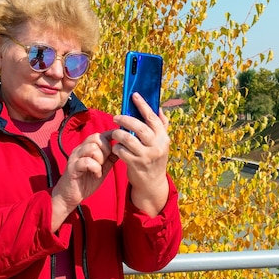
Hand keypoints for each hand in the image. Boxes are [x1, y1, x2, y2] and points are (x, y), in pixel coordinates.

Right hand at [51, 132, 116, 230]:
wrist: (69, 196)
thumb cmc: (85, 182)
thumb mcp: (101, 169)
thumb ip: (109, 159)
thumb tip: (121, 150)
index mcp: (86, 148)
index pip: (99, 135)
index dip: (110, 136)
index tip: (118, 142)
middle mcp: (80, 150)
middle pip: (96, 138)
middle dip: (106, 149)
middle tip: (105, 162)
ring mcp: (75, 158)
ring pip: (92, 148)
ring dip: (100, 159)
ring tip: (100, 169)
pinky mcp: (73, 167)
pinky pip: (87, 161)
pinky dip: (95, 168)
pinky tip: (96, 175)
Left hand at [112, 92, 170, 216]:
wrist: (152, 183)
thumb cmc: (154, 158)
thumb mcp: (161, 143)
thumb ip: (161, 126)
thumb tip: (159, 109)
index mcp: (163, 138)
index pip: (153, 118)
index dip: (143, 105)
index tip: (134, 95)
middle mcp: (157, 146)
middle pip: (139, 128)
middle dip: (125, 120)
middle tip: (116, 117)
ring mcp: (146, 156)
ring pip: (128, 139)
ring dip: (118, 134)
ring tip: (115, 133)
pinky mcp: (136, 164)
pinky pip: (121, 151)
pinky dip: (116, 148)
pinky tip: (116, 147)